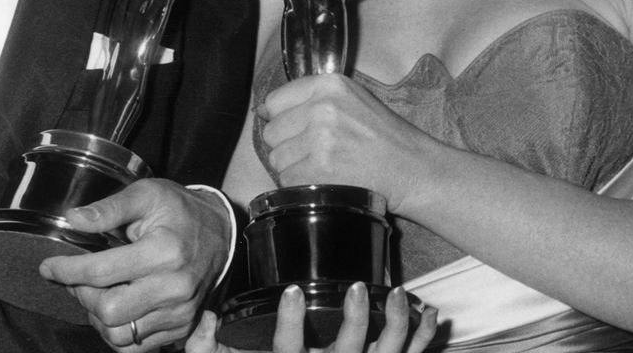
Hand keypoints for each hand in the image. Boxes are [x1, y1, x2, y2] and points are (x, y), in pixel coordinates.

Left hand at [39, 179, 230, 350]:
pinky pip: (137, 346)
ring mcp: (180, 313)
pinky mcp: (182, 328)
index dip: (67, 270)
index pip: (101, 272)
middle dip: (81, 294)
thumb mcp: (146, 194)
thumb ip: (109, 207)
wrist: (221, 234)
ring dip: (97, 317)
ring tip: (94, 292)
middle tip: (76, 277)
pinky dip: (116, 330)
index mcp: (165, 251)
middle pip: (108, 312)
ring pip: (120, 335)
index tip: (49, 266)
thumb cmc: (179, 210)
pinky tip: (114, 306)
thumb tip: (73, 219)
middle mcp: (175, 288)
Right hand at [185, 282, 437, 352]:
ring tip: (398, 293)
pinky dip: (423, 338)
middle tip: (358, 286)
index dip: (288, 322)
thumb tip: (202, 319)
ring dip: (398, 325)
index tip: (291, 290)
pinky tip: (430, 314)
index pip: (288, 350)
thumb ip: (207, 350)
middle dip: (356, 319)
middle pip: (349, 352)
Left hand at [260, 74, 432, 211]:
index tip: (288, 130)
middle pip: (272, 132)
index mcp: (329, 84)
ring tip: (321, 167)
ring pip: (277, 158)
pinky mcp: (321, 168)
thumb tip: (265, 110)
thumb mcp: (352, 99)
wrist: (413, 168)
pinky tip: (322, 181)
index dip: (278, 119)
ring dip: (293, 168)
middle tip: (312, 154)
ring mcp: (321, 138)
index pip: (274, 101)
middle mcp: (322, 107)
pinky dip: (300, 185)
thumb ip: (311, 98)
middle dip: (286, 146)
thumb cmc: (385, 137)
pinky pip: (288, 179)